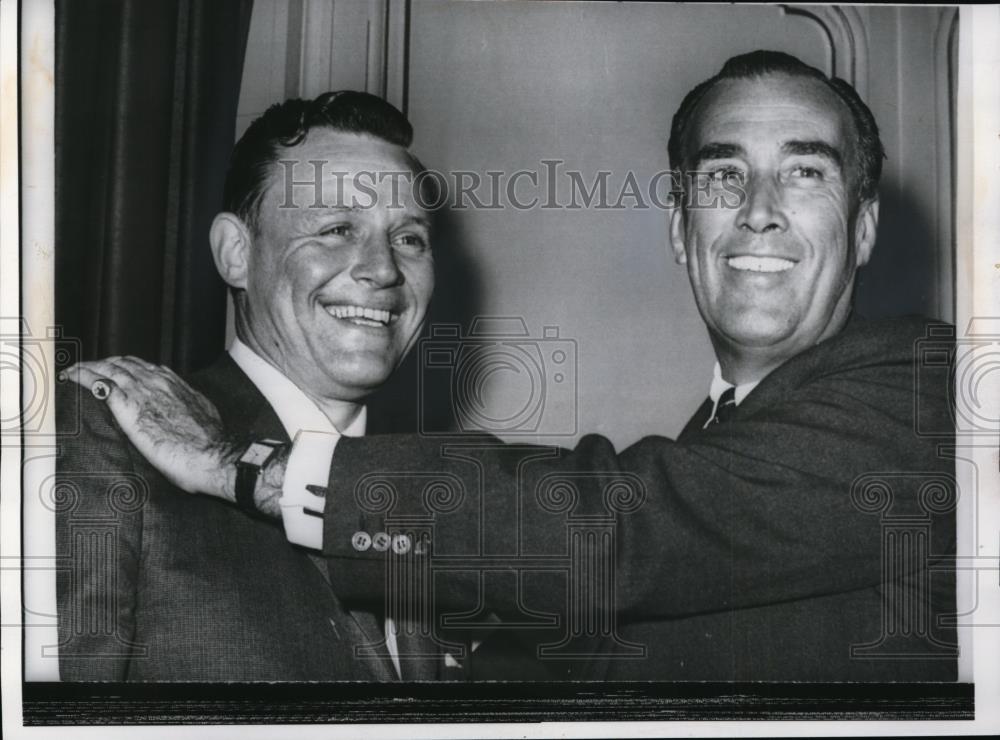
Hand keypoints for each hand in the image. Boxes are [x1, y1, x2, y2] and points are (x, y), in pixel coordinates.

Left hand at [63, 357, 239, 499]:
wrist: (211, 454)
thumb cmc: (209, 443)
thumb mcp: (201, 414)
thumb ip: (186, 404)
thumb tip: (181, 406)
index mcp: (174, 384)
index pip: (144, 367)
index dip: (127, 367)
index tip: (116, 371)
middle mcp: (156, 381)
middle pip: (123, 363)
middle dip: (104, 364)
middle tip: (89, 370)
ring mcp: (141, 390)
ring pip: (108, 368)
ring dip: (88, 366)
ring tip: (74, 371)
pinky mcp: (127, 404)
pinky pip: (98, 382)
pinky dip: (82, 375)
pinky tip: (70, 376)